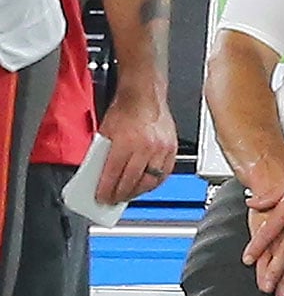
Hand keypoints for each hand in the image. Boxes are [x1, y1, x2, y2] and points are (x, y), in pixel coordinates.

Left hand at [96, 90, 177, 204]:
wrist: (144, 95)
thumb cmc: (125, 110)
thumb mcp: (105, 133)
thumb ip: (103, 155)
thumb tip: (100, 176)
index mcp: (125, 142)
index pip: (113, 175)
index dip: (106, 190)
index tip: (102, 197)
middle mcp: (145, 147)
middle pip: (132, 181)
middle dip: (121, 194)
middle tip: (114, 200)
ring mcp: (161, 149)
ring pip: (150, 181)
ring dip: (138, 191)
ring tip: (129, 195)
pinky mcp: (172, 148)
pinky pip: (165, 173)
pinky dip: (155, 183)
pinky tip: (147, 185)